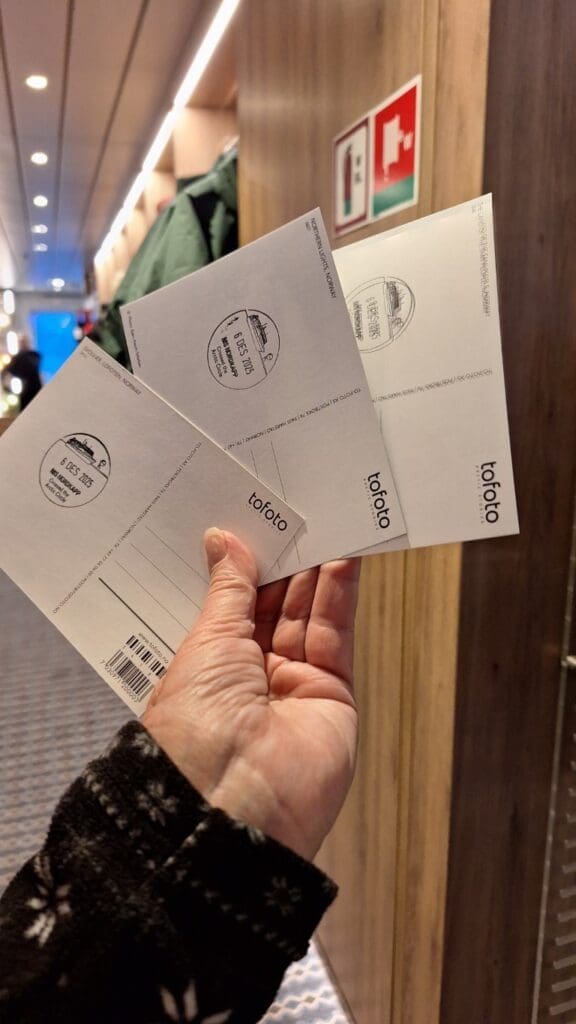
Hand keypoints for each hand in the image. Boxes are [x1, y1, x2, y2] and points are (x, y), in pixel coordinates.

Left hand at [142, 529, 359, 860]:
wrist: (234, 805)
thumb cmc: (197, 728)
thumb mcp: (206, 642)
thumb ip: (229, 589)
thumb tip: (224, 541)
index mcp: (207, 666)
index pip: (232, 604)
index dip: (245, 564)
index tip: (255, 521)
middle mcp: (250, 677)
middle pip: (273, 606)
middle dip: (285, 561)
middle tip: (294, 514)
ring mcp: (293, 687)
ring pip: (308, 616)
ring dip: (316, 571)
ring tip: (324, 521)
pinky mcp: (333, 695)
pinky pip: (335, 635)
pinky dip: (340, 595)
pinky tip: (341, 559)